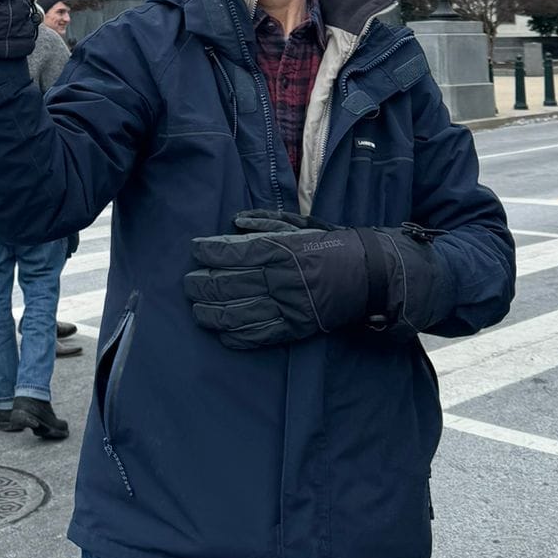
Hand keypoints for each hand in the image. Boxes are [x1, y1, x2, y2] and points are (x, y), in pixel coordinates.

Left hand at [184, 213, 423, 349]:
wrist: (369, 275)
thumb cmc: (331, 246)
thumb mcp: (300, 225)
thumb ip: (266, 222)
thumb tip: (234, 222)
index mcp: (280, 249)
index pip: (231, 252)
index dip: (207, 251)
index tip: (195, 249)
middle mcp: (279, 279)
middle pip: (227, 284)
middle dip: (201, 283)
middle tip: (189, 281)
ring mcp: (286, 306)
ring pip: (236, 313)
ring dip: (210, 311)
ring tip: (197, 307)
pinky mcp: (294, 328)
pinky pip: (258, 336)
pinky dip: (234, 336)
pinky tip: (221, 332)